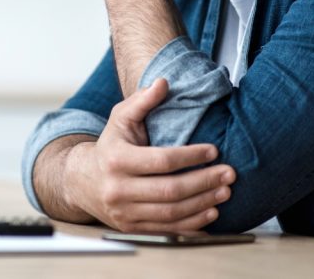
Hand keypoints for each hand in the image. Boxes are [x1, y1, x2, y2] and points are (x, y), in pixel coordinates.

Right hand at [68, 79, 235, 231]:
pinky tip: (210, 212)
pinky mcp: (132, 228)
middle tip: (229, 174)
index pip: (161, 160)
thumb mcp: (120, 118)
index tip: (214, 150)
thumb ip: (142, 100)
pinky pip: (167, 230)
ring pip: (171, 213)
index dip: (191, 156)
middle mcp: (118, 189)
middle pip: (170, 191)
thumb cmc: (111, 145)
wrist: (84, 181)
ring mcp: (124, 213)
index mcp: (116, 159)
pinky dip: (192, 224)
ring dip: (203, 203)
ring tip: (224, 191)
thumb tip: (163, 83)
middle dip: (204, 182)